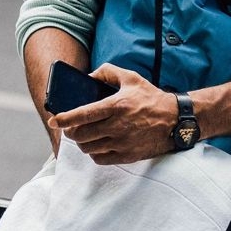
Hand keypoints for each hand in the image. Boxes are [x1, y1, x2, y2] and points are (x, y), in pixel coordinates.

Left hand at [47, 63, 177, 164]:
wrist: (175, 120)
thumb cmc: (151, 98)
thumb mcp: (131, 78)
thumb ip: (107, 72)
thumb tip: (88, 76)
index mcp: (116, 106)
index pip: (82, 114)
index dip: (64, 119)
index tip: (54, 120)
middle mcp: (117, 126)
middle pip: (81, 135)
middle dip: (71, 132)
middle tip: (70, 128)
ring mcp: (122, 143)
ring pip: (89, 148)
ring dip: (82, 143)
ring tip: (84, 136)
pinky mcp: (127, 155)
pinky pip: (100, 159)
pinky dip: (94, 153)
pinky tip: (97, 145)